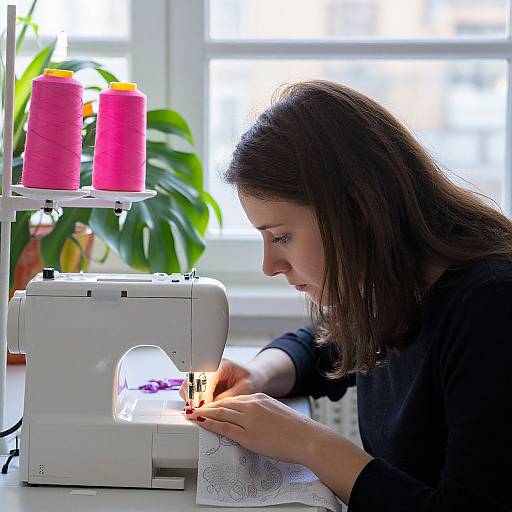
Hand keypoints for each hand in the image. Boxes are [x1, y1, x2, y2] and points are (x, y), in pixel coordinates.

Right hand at [179, 358, 263, 405]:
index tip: (203, 405)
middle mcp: (210, 368)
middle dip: (192, 396)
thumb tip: (212, 407)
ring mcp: (205, 376)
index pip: (205, 377)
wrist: (254, 377)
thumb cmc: (252, 380)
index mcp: (221, 364)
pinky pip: (192, 393)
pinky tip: (199, 409)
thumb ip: (229, 397)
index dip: (202, 392)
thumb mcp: (246, 389)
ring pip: (188, 386)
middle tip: (197, 410)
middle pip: (192, 380)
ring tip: (197, 411)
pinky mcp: (203, 385)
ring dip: (190, 399)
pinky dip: (193, 402)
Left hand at [186, 392, 318, 464]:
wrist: (306, 438)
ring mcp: (249, 419)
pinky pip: (223, 426)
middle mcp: (252, 405)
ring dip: (203, 412)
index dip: (217, 401)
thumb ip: (261, 414)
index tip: (207, 404)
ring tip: (191, 412)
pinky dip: (208, 423)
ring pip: (220, 412)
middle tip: (193, 405)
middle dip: (206, 404)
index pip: (233, 399)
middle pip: (223, 403)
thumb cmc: (296, 430)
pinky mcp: (247, 434)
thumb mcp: (276, 414)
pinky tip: (199, 422)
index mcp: (259, 399)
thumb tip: (253, 421)